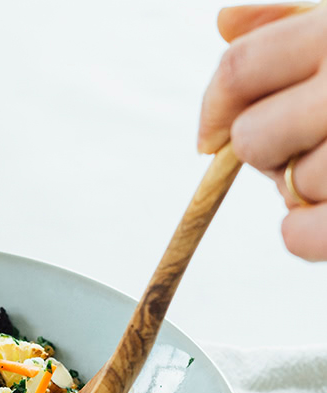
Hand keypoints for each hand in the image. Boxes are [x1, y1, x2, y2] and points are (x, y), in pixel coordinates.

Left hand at [198, 3, 326, 259]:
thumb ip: (291, 22)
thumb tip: (225, 21)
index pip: (239, 69)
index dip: (215, 108)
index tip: (211, 135)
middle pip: (251, 138)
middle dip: (265, 151)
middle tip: (301, 149)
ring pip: (291, 185)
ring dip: (304, 187)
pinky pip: (301, 236)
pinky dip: (305, 235)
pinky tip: (322, 218)